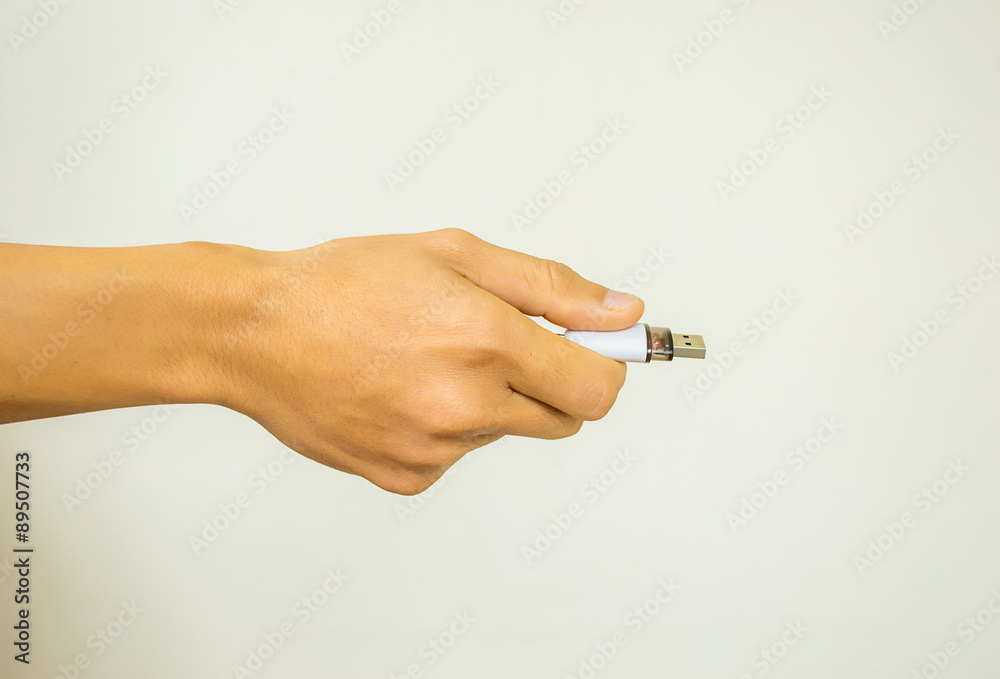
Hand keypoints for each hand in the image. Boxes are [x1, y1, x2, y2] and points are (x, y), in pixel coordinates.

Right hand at [220, 229, 643, 494]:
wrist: (254, 332)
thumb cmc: (346, 281)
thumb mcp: (454, 254)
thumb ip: (551, 288)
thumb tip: (624, 311)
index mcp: (485, 341)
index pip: (596, 388)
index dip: (605, 367)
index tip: (593, 351)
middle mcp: (465, 405)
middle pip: (562, 419)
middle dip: (549, 383)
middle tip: (495, 343)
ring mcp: (434, 449)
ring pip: (503, 432)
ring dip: (488, 401)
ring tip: (424, 359)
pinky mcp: (405, 477)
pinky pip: (456, 456)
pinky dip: (443, 428)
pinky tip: (398, 392)